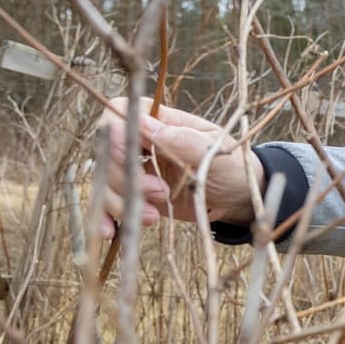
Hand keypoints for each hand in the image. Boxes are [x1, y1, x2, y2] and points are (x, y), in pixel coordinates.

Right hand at [98, 97, 262, 238]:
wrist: (239, 199)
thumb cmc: (232, 167)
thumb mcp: (214, 153)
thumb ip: (181, 140)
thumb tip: (142, 123)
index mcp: (163, 122)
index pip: (122, 111)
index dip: (116, 131)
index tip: (129, 155)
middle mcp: (143, 144)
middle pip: (108, 151)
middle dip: (126, 176)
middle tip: (161, 192)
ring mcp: (137, 171)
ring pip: (105, 180)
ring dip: (121, 201)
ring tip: (152, 216)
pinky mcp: (136, 196)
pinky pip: (109, 204)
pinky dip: (106, 217)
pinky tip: (111, 232)